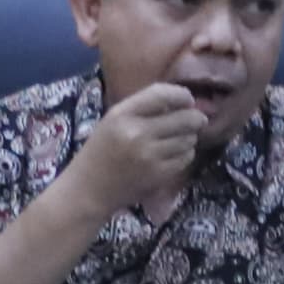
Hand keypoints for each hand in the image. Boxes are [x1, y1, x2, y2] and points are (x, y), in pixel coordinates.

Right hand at [73, 83, 209, 217]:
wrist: (87, 189)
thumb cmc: (102, 150)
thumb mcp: (113, 120)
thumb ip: (145, 107)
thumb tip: (186, 100)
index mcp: (121, 115)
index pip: (163, 95)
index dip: (182, 95)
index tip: (188, 100)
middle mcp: (136, 133)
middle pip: (185, 118)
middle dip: (195, 118)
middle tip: (195, 121)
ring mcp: (148, 155)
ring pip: (189, 139)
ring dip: (188, 138)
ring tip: (176, 140)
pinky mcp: (158, 175)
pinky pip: (186, 157)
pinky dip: (185, 154)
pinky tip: (172, 155)